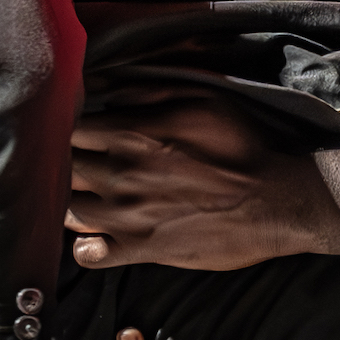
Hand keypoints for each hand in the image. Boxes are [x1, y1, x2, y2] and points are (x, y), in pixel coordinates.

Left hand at [67, 93, 339, 268]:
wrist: (277, 200)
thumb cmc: (242, 144)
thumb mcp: (199, 98)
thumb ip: (145, 91)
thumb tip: (100, 85)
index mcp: (132, 134)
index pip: (69, 127)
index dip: (68, 127)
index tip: (78, 129)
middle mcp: (120, 175)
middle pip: (63, 167)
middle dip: (65, 162)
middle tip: (80, 162)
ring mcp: (127, 216)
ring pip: (66, 209)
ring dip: (70, 200)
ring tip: (87, 195)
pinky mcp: (141, 250)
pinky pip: (87, 254)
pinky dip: (84, 245)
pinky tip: (96, 235)